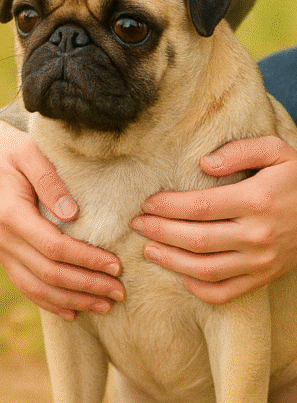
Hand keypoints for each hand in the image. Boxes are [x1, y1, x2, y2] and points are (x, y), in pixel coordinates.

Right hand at [0, 122, 124, 320]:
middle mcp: (4, 240)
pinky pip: (26, 286)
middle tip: (119, 292)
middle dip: (87, 286)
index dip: (86, 260)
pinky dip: (50, 302)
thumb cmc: (9, 151)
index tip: (116, 266)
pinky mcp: (5, 256)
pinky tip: (73, 310)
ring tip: (104, 306)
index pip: (55, 247)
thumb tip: (72, 214)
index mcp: (12, 215)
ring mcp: (2, 251)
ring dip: (73, 300)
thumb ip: (50, 181)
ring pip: (38, 287)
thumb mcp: (29, 155)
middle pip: (49, 273)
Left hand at [131, 136, 296, 303]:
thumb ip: (239, 151)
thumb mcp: (276, 149)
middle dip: (160, 233)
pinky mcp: (264, 277)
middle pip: (196, 239)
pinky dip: (199, 288)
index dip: (169, 207)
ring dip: (171, 261)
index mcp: (256, 199)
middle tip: (137, 225)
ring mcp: (260, 260)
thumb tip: (203, 165)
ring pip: (205, 269)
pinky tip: (183, 275)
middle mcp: (257, 234)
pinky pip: (225, 292)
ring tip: (149, 250)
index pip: (200, 207)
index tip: (148, 203)